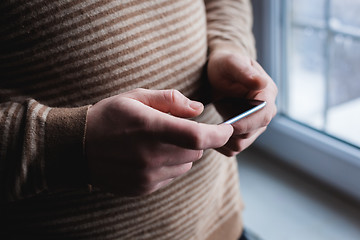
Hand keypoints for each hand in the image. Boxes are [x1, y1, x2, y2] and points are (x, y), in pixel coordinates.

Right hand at [85, 88, 232, 195]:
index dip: (219, 134)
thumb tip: (199, 109)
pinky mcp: (143, 187)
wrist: (77, 146)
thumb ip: (170, 100)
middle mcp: (150, 155)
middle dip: (196, 138)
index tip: (227, 129)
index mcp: (150, 128)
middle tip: (177, 128)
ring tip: (160, 141)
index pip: (197, 135)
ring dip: (183, 152)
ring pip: (186, 164)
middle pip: (195, 150)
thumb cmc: (108, 117)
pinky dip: (170, 165)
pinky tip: (150, 155)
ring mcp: (147, 175)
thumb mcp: (136, 97)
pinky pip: (171, 176)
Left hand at [207, 44, 277, 155]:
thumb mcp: (231, 63)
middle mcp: (265, 112)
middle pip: (250, 134)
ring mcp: (255, 125)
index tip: (226, 124)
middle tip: (206, 125)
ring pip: (240, 144)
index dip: (245, 123)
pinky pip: (232, 148)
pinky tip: (209, 132)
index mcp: (267, 94)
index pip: (263, 116)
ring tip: (205, 127)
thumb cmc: (224, 64)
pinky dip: (220, 144)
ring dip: (222, 140)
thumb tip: (261, 83)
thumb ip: (244, 73)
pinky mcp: (244, 133)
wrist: (218, 73)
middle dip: (228, 132)